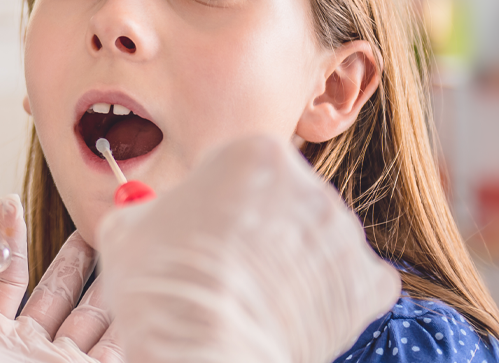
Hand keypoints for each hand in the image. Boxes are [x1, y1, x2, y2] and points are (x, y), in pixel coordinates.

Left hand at [0, 196, 123, 362]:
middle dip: (74, 255)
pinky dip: (133, 308)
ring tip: (124, 236)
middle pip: (57, 293)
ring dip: (109, 276)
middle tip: (90, 218)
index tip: (10, 202)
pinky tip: (140, 276)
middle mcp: (25, 354)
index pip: (1, 279)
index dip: (7, 239)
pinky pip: (121, 339)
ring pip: (95, 314)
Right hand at [96, 135, 401, 362]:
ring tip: (258, 300)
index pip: (247, 168)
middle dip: (267, 232)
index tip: (210, 232)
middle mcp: (312, 184)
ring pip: (320, 243)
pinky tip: (297, 315)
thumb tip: (152, 217)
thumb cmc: (159, 287)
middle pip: (289, 203)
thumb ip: (152, 211)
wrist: (201, 349)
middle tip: (235, 272)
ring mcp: (345, 234)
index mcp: (257, 154)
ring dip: (297, 266)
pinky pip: (355, 284)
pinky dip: (332, 300)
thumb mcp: (129, 230)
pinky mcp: (369, 283)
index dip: (224, 204)